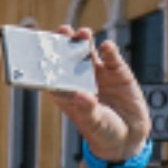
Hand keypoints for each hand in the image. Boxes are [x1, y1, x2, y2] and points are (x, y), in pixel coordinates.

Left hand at [47, 26, 150, 162]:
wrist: (128, 137)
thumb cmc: (102, 132)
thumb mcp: (94, 123)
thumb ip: (87, 110)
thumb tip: (82, 96)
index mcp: (65, 92)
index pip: (50, 73)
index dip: (44, 59)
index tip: (38, 46)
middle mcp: (79, 79)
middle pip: (67, 57)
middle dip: (63, 43)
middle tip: (62, 31)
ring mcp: (98, 74)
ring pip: (87, 52)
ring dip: (84, 41)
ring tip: (82, 33)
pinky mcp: (117, 72)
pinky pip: (111, 58)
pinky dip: (109, 51)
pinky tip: (106, 46)